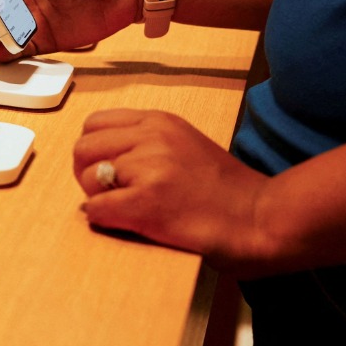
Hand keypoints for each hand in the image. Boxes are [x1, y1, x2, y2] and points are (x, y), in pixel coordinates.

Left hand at [73, 109, 271, 273]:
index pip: (94, 124)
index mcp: (158, 121)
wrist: (262, 219)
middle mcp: (151, 137)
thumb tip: (101, 160)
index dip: (95, 151)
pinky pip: (96, 209)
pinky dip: (105, 220)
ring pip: (86, 179)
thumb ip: (145, 143)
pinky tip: (131, 224)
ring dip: (99, 198)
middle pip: (82, 149)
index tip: (109, 169)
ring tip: (129, 208)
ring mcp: (149, 168)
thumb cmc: (226, 191)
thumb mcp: (184, 144)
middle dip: (87, 175)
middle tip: (112, 194)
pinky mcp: (146, 202)